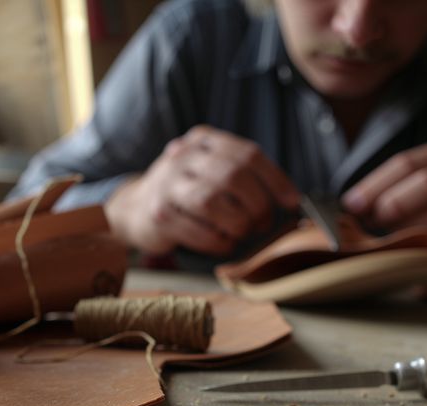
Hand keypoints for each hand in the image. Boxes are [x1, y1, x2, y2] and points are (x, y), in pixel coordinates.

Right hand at [105, 125, 300, 255]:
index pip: (247, 154)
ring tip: (243, 232)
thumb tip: (290, 201)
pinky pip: (200, 231)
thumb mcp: (211, 170)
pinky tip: (224, 243)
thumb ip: (245, 176)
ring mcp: (168, 184)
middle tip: (264, 223)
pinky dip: (220, 242)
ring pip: (214, 201)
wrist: (134, 207)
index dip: (275, 180)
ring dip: (239, 223)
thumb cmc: (187, 191)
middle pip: (233, 176)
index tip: (291, 202)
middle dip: (258, 205)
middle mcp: (184, 156)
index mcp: (204, 140)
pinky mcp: (159, 214)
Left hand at [341, 138, 426, 260]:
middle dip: (392, 205)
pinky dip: (425, 244)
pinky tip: (410, 247)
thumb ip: (393, 186)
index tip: (352, 204)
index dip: (376, 185)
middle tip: (371, 221)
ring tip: (388, 235)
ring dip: (407, 227)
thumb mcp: (424, 181)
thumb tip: (353, 204)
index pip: (407, 163)